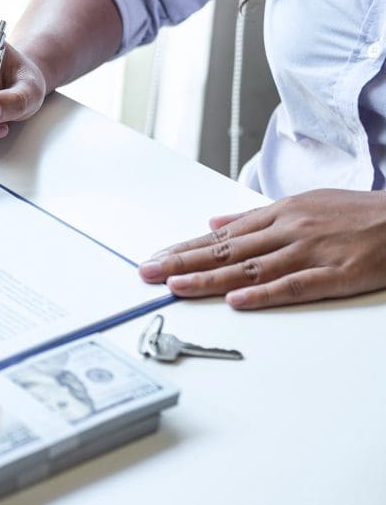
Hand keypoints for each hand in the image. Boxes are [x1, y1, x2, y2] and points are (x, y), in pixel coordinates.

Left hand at [138, 189, 385, 308]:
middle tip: (147, 273)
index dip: (185, 248)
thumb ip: (255, 218)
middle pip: (226, 251)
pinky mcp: (337, 274)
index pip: (220, 236)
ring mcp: (311, 252)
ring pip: (250, 268)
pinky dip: (264, 293)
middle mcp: (288, 231)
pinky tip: (236, 300)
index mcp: (279, 215)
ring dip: (210, 279)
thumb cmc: (356, 213)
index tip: (156, 258)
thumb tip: (214, 224)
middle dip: (182, 262)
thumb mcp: (302, 204)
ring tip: (176, 286)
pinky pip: (294, 285)